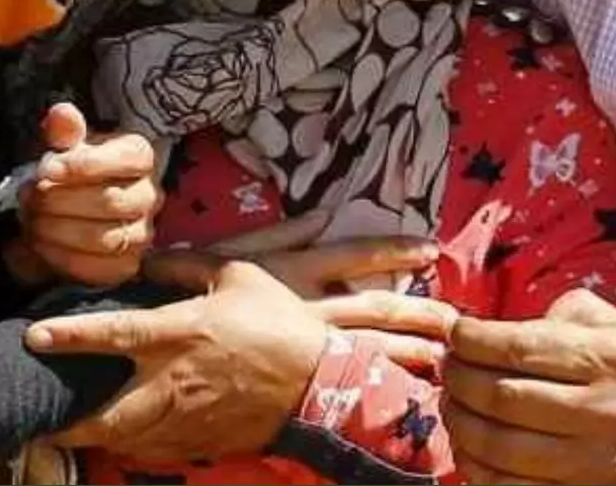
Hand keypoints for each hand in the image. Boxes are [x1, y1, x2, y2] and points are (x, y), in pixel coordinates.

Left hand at [13, 102, 160, 286]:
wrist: (59, 213)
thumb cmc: (66, 173)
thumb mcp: (62, 146)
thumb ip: (63, 130)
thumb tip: (62, 114)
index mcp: (139, 156)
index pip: (127, 158)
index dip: (86, 164)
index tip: (47, 169)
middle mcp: (150, 195)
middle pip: (112, 201)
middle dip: (62, 201)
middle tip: (28, 197)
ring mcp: (142, 234)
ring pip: (106, 238)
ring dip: (58, 231)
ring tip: (30, 221)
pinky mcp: (127, 266)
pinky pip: (100, 269)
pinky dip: (63, 258)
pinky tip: (40, 245)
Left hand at [23, 259, 328, 462]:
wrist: (319, 385)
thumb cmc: (278, 324)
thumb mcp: (238, 276)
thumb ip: (187, 266)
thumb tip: (150, 257)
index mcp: (180, 333)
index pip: (115, 334)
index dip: (70, 336)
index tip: (34, 336)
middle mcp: (173, 381)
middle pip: (107, 412)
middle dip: (68, 419)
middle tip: (36, 416)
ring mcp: (185, 418)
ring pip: (124, 438)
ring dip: (93, 435)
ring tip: (66, 428)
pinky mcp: (199, 441)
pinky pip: (152, 451)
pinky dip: (129, 445)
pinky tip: (117, 437)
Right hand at [153, 225, 453, 371]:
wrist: (156, 353)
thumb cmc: (186, 297)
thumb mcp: (229, 257)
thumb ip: (280, 235)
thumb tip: (326, 212)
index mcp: (292, 273)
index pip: (353, 255)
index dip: (392, 250)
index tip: (431, 249)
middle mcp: (306, 312)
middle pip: (375, 311)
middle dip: (419, 315)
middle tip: (459, 321)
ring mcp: (302, 354)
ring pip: (368, 355)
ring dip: (409, 357)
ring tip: (447, 361)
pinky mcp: (293, 391)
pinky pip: (344, 394)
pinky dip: (375, 397)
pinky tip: (403, 403)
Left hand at [442, 290, 615, 483]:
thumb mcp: (607, 321)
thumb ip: (556, 311)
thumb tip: (494, 324)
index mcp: (608, 359)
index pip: (521, 349)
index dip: (472, 341)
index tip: (455, 333)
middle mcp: (602, 411)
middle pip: (503, 399)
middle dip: (458, 380)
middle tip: (446, 367)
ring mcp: (590, 460)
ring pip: (500, 448)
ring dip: (459, 423)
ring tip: (451, 402)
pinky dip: (475, 467)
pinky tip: (467, 443)